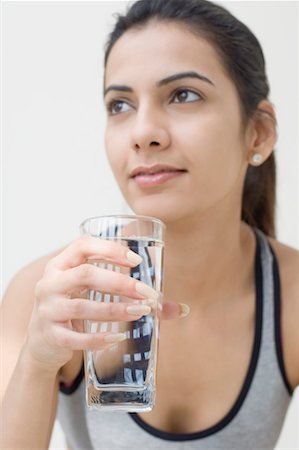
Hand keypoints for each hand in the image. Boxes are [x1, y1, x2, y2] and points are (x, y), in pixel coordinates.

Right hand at [23, 236, 188, 373]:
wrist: (42, 344)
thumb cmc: (76, 310)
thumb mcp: (95, 294)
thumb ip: (132, 295)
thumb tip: (181, 309)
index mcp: (61, 265)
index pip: (83, 245)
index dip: (110, 249)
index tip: (137, 261)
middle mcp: (50, 283)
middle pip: (86, 274)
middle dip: (121, 282)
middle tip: (147, 293)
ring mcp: (47, 309)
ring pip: (83, 306)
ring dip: (117, 309)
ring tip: (142, 312)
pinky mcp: (51, 335)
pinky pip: (76, 337)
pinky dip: (100, 338)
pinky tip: (119, 337)